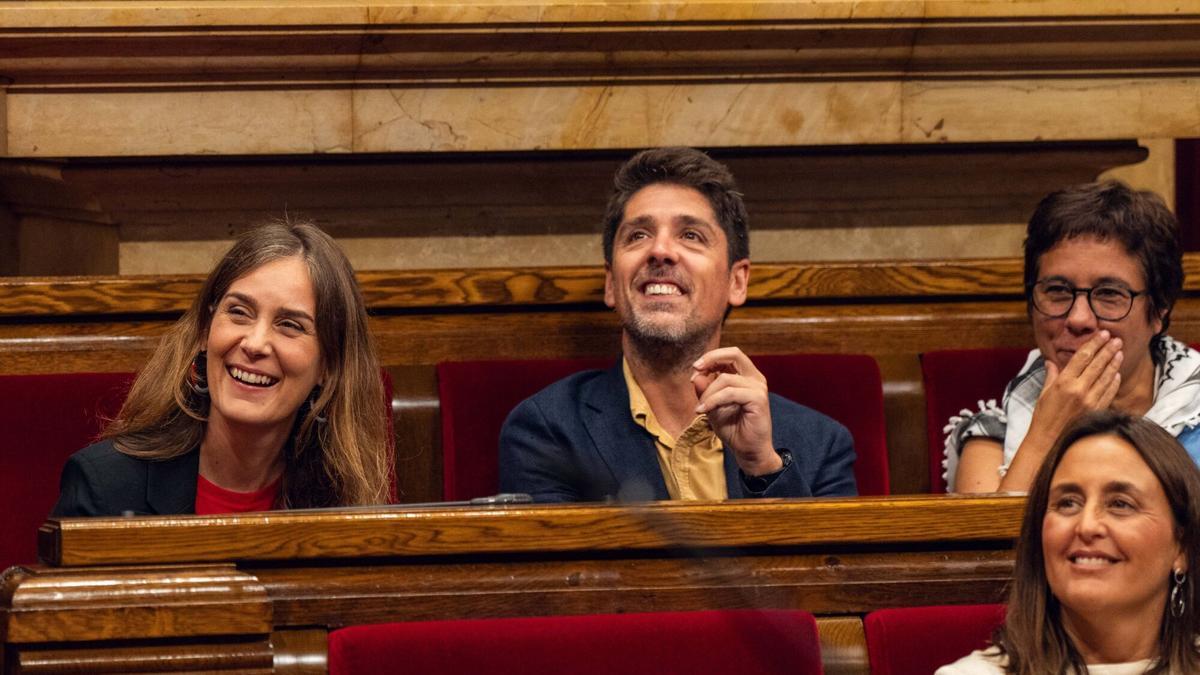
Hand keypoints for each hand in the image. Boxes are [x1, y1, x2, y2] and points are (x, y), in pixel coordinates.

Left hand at [692, 347, 780, 475]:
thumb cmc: (733, 429)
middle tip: (695, 369)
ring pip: (725, 379)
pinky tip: (702, 411)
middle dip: (711, 358)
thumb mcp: (712, 407)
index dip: (711, 357)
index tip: (695, 369)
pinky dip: (712, 401)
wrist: (748, 451)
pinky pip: (729, 393)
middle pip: (734, 354)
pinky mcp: (758, 399)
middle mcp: (755, 379)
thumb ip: (705, 390)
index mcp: (747, 377)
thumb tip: (696, 375)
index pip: (730, 355)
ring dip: (707, 393)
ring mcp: (758, 388)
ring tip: (700, 408)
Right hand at [1030, 330, 1122, 445]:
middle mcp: (1078, 389)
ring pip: (1106, 376)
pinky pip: (1109, 392)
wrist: (1049, 440)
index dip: (1094, 344)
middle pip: (1097, 364)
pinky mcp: (1097, 410)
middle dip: (1108, 349)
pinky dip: (1114, 381)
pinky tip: (1117, 373)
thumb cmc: (1044, 416)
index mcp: (1063, 382)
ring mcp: (1090, 400)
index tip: (1103, 334)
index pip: (1082, 357)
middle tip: (1116, 339)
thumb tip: (1052, 362)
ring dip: (1114, 362)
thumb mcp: (1044, 393)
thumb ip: (1051, 375)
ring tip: (1119, 352)